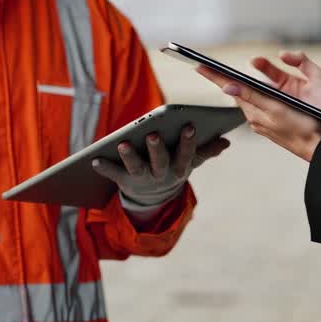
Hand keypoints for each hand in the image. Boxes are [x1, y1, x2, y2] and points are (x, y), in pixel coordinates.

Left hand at [91, 125, 230, 206]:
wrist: (153, 196)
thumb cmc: (173, 167)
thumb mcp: (190, 161)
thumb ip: (206, 151)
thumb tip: (226, 141)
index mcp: (180, 167)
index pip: (186, 154)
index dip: (188, 142)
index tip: (189, 125)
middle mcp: (162, 175)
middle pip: (160, 162)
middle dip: (157, 149)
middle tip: (153, 135)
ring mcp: (143, 179)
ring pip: (137, 168)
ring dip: (129, 156)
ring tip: (122, 143)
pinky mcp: (125, 181)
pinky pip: (114, 174)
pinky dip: (104, 167)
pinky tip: (94, 159)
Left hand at [196, 51, 320, 161]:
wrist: (320, 148)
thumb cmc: (302, 127)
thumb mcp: (275, 109)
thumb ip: (252, 96)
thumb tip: (227, 86)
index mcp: (254, 111)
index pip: (230, 88)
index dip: (214, 76)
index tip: (198, 65)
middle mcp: (255, 117)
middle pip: (236, 93)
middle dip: (224, 80)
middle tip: (208, 67)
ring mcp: (263, 122)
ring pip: (247, 100)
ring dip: (238, 88)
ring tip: (224, 77)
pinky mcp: (271, 125)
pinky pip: (257, 106)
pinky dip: (252, 97)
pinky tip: (252, 93)